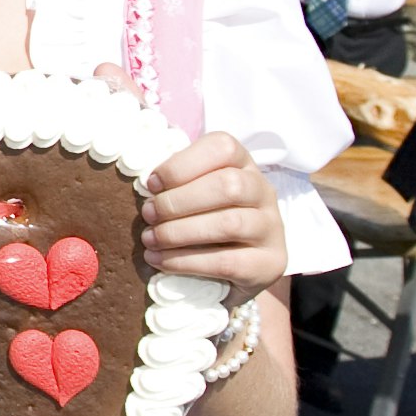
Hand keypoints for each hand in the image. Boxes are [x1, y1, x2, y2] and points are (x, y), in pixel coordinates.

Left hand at [137, 132, 288, 296]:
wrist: (239, 268)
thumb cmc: (206, 221)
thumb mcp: (195, 193)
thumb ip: (177, 183)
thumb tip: (144, 188)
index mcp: (244, 164)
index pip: (223, 147)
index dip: (182, 164)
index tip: (152, 184)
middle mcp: (264, 191)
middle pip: (228, 185)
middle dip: (178, 201)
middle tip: (148, 214)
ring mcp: (271, 228)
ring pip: (229, 224)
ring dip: (179, 232)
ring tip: (150, 239)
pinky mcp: (270, 264)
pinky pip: (227, 262)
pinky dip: (186, 262)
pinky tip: (161, 260)